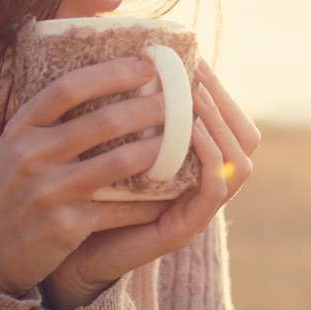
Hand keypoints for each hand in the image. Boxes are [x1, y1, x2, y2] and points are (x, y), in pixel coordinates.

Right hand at [0, 57, 172, 296]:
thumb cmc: (8, 188)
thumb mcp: (16, 145)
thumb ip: (50, 118)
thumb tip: (103, 78)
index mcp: (22, 128)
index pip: (69, 87)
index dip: (112, 72)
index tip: (147, 65)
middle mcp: (33, 155)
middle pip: (105, 121)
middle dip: (151, 108)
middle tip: (181, 100)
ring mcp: (49, 191)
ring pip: (120, 162)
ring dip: (160, 149)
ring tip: (186, 139)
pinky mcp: (65, 226)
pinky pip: (119, 208)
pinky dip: (148, 200)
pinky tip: (171, 192)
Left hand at [41, 59, 260, 309]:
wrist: (64, 251)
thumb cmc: (89, 191)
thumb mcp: (118, 144)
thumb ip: (138, 115)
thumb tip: (136, 57)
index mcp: (196, 165)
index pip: (232, 123)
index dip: (221, 91)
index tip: (196, 62)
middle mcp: (205, 187)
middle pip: (246, 141)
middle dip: (225, 102)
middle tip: (198, 74)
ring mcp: (198, 211)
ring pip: (239, 165)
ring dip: (220, 126)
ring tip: (196, 98)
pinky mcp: (183, 230)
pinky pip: (214, 192)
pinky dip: (210, 159)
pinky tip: (192, 133)